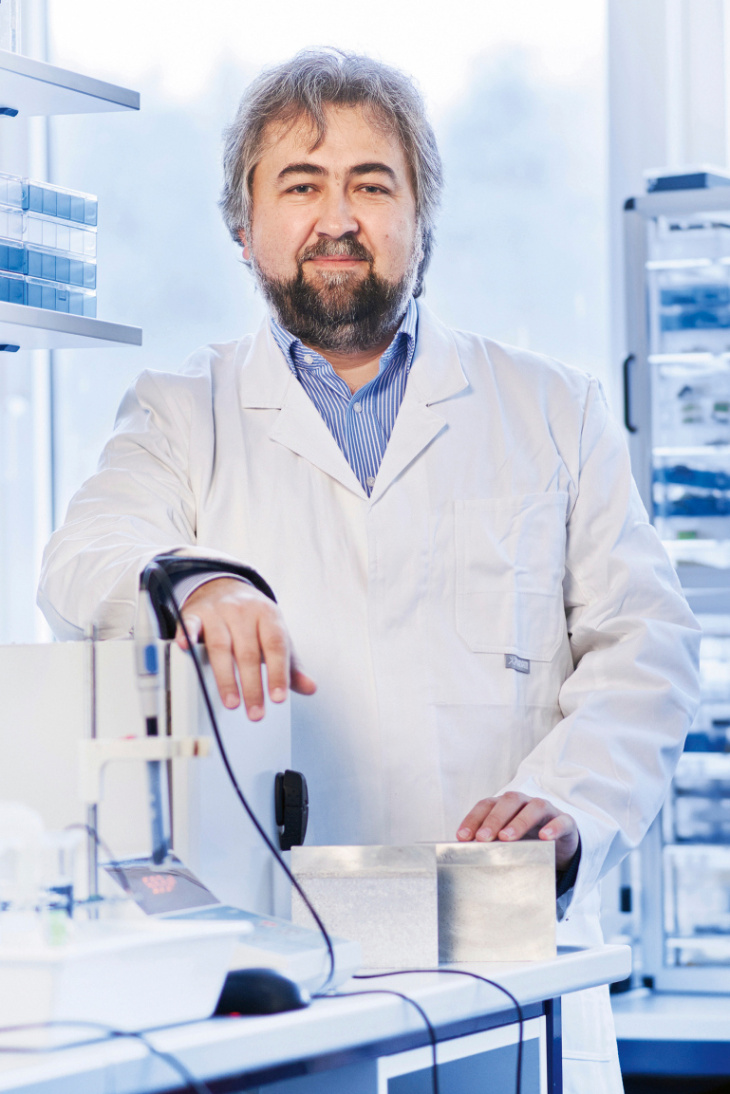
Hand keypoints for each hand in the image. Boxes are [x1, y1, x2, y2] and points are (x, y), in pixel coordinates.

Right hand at [175, 578, 315, 719]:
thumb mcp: (276, 637)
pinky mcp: (196, 613)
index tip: (277, 698)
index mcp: (268, 615)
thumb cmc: (253, 620)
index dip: (277, 673)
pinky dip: (187, 635)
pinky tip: (186, 648)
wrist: (226, 587)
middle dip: (252, 686)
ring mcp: (218, 611)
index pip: (275, 646)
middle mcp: (244, 611)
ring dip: (225, 677)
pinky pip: (190, 624)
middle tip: (255, 712)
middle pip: (248, 652)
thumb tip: (310, 687)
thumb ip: (291, 665)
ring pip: (220, 645)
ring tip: (232, 702)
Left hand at [456, 791, 578, 870]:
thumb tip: (465, 854)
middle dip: (494, 819)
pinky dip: (553, 827)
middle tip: (482, 838)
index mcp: (506, 805)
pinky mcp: (566, 822)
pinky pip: (561, 821)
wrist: (559, 846)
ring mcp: (547, 810)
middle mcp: (525, 802)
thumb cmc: (526, 840)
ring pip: (534, 807)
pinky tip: (545, 837)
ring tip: (506, 838)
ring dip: (519, 822)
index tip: (462, 837)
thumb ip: (490, 843)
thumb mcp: (506, 841)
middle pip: (509, 801)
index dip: (473, 819)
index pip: (487, 805)